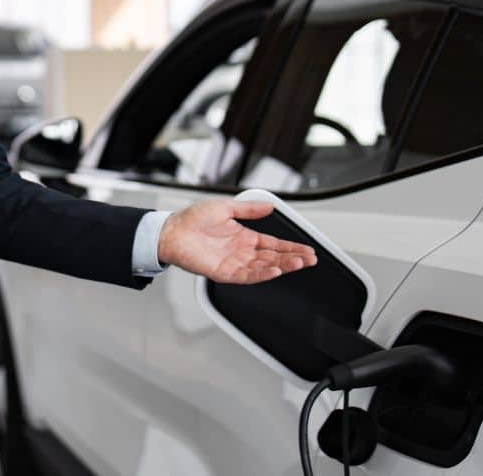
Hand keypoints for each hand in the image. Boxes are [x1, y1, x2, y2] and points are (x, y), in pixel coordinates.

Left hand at [157, 198, 316, 284]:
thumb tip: (269, 206)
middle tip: (310, 259)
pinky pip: (247, 276)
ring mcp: (234, 263)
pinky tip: (275, 271)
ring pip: (264, 268)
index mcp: (244, 237)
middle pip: (273, 257)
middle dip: (293, 258)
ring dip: (282, 266)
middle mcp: (242, 252)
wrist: (172, 231)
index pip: (274, 244)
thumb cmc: (193, 219)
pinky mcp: (224, 273)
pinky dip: (262, 274)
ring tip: (298, 264)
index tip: (308, 250)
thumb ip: (248, 209)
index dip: (291, 247)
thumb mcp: (225, 207)